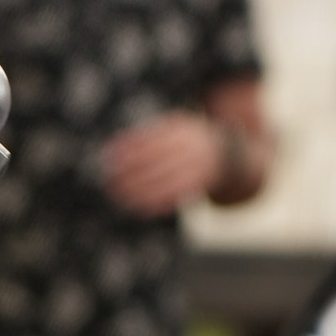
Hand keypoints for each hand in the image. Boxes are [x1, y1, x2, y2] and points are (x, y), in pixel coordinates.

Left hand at [101, 112, 225, 216]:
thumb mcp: (174, 129)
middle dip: (129, 171)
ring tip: (118, 195)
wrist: (227, 156)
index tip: (108, 157)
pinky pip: (175, 195)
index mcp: (182, 129)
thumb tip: (114, 149)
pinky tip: (138, 206)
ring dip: (139, 190)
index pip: (150, 138)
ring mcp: (197, 166)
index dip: (127, 148)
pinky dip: (155, 202)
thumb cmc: (188, 143)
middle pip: (155, 160)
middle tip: (109, 181)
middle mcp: (191, 146)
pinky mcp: (200, 185)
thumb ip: (150, 136)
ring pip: (163, 180)